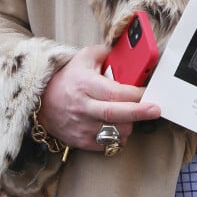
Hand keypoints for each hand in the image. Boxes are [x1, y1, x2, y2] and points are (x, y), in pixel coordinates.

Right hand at [38, 45, 160, 150]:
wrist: (40, 102)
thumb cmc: (68, 78)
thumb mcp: (83, 58)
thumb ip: (106, 53)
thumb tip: (127, 52)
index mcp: (85, 85)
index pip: (114, 92)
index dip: (134, 93)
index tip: (147, 91)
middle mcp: (83, 107)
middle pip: (116, 113)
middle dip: (139, 112)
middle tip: (156, 110)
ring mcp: (82, 126)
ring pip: (115, 131)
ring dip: (129, 124)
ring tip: (131, 114)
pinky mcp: (81, 141)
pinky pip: (108, 144)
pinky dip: (119, 137)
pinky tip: (119, 126)